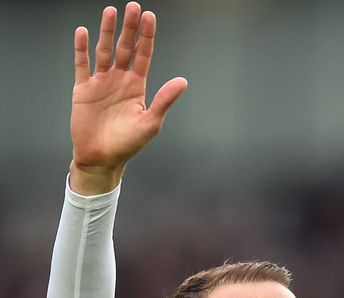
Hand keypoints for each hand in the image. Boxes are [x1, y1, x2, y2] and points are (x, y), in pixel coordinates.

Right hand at [69, 2, 187, 194]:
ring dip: (107, 32)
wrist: (102, 158)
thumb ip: (164, 100)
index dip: (146, 36)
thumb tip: (182, 81)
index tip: (149, 17)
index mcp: (137, 85)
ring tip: (111, 12)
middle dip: (130, 28)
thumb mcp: (151, 122)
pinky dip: (81, 49)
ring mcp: (101, 82)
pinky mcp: (83, 89)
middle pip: (125, 47)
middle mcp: (120, 79)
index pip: (143, 55)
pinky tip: (82, 32)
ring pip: (105, 51)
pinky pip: (82, 65)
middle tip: (133, 6)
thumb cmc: (128, 143)